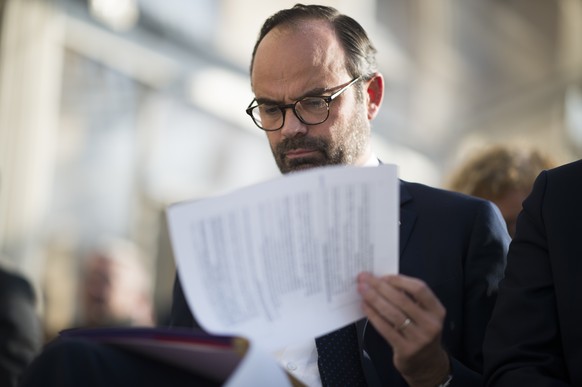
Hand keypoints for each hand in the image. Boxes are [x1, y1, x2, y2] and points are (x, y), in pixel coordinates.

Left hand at [357, 272, 449, 386]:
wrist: (427, 364)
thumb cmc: (420, 331)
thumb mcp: (423, 314)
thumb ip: (409, 298)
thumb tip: (382, 281)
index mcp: (437, 310)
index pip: (419, 288)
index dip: (399, 280)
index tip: (382, 276)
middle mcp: (431, 323)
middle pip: (402, 300)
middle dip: (380, 287)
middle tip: (365, 279)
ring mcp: (419, 338)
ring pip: (393, 314)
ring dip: (374, 299)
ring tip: (362, 291)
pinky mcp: (406, 349)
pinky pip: (386, 329)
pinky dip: (373, 315)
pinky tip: (365, 307)